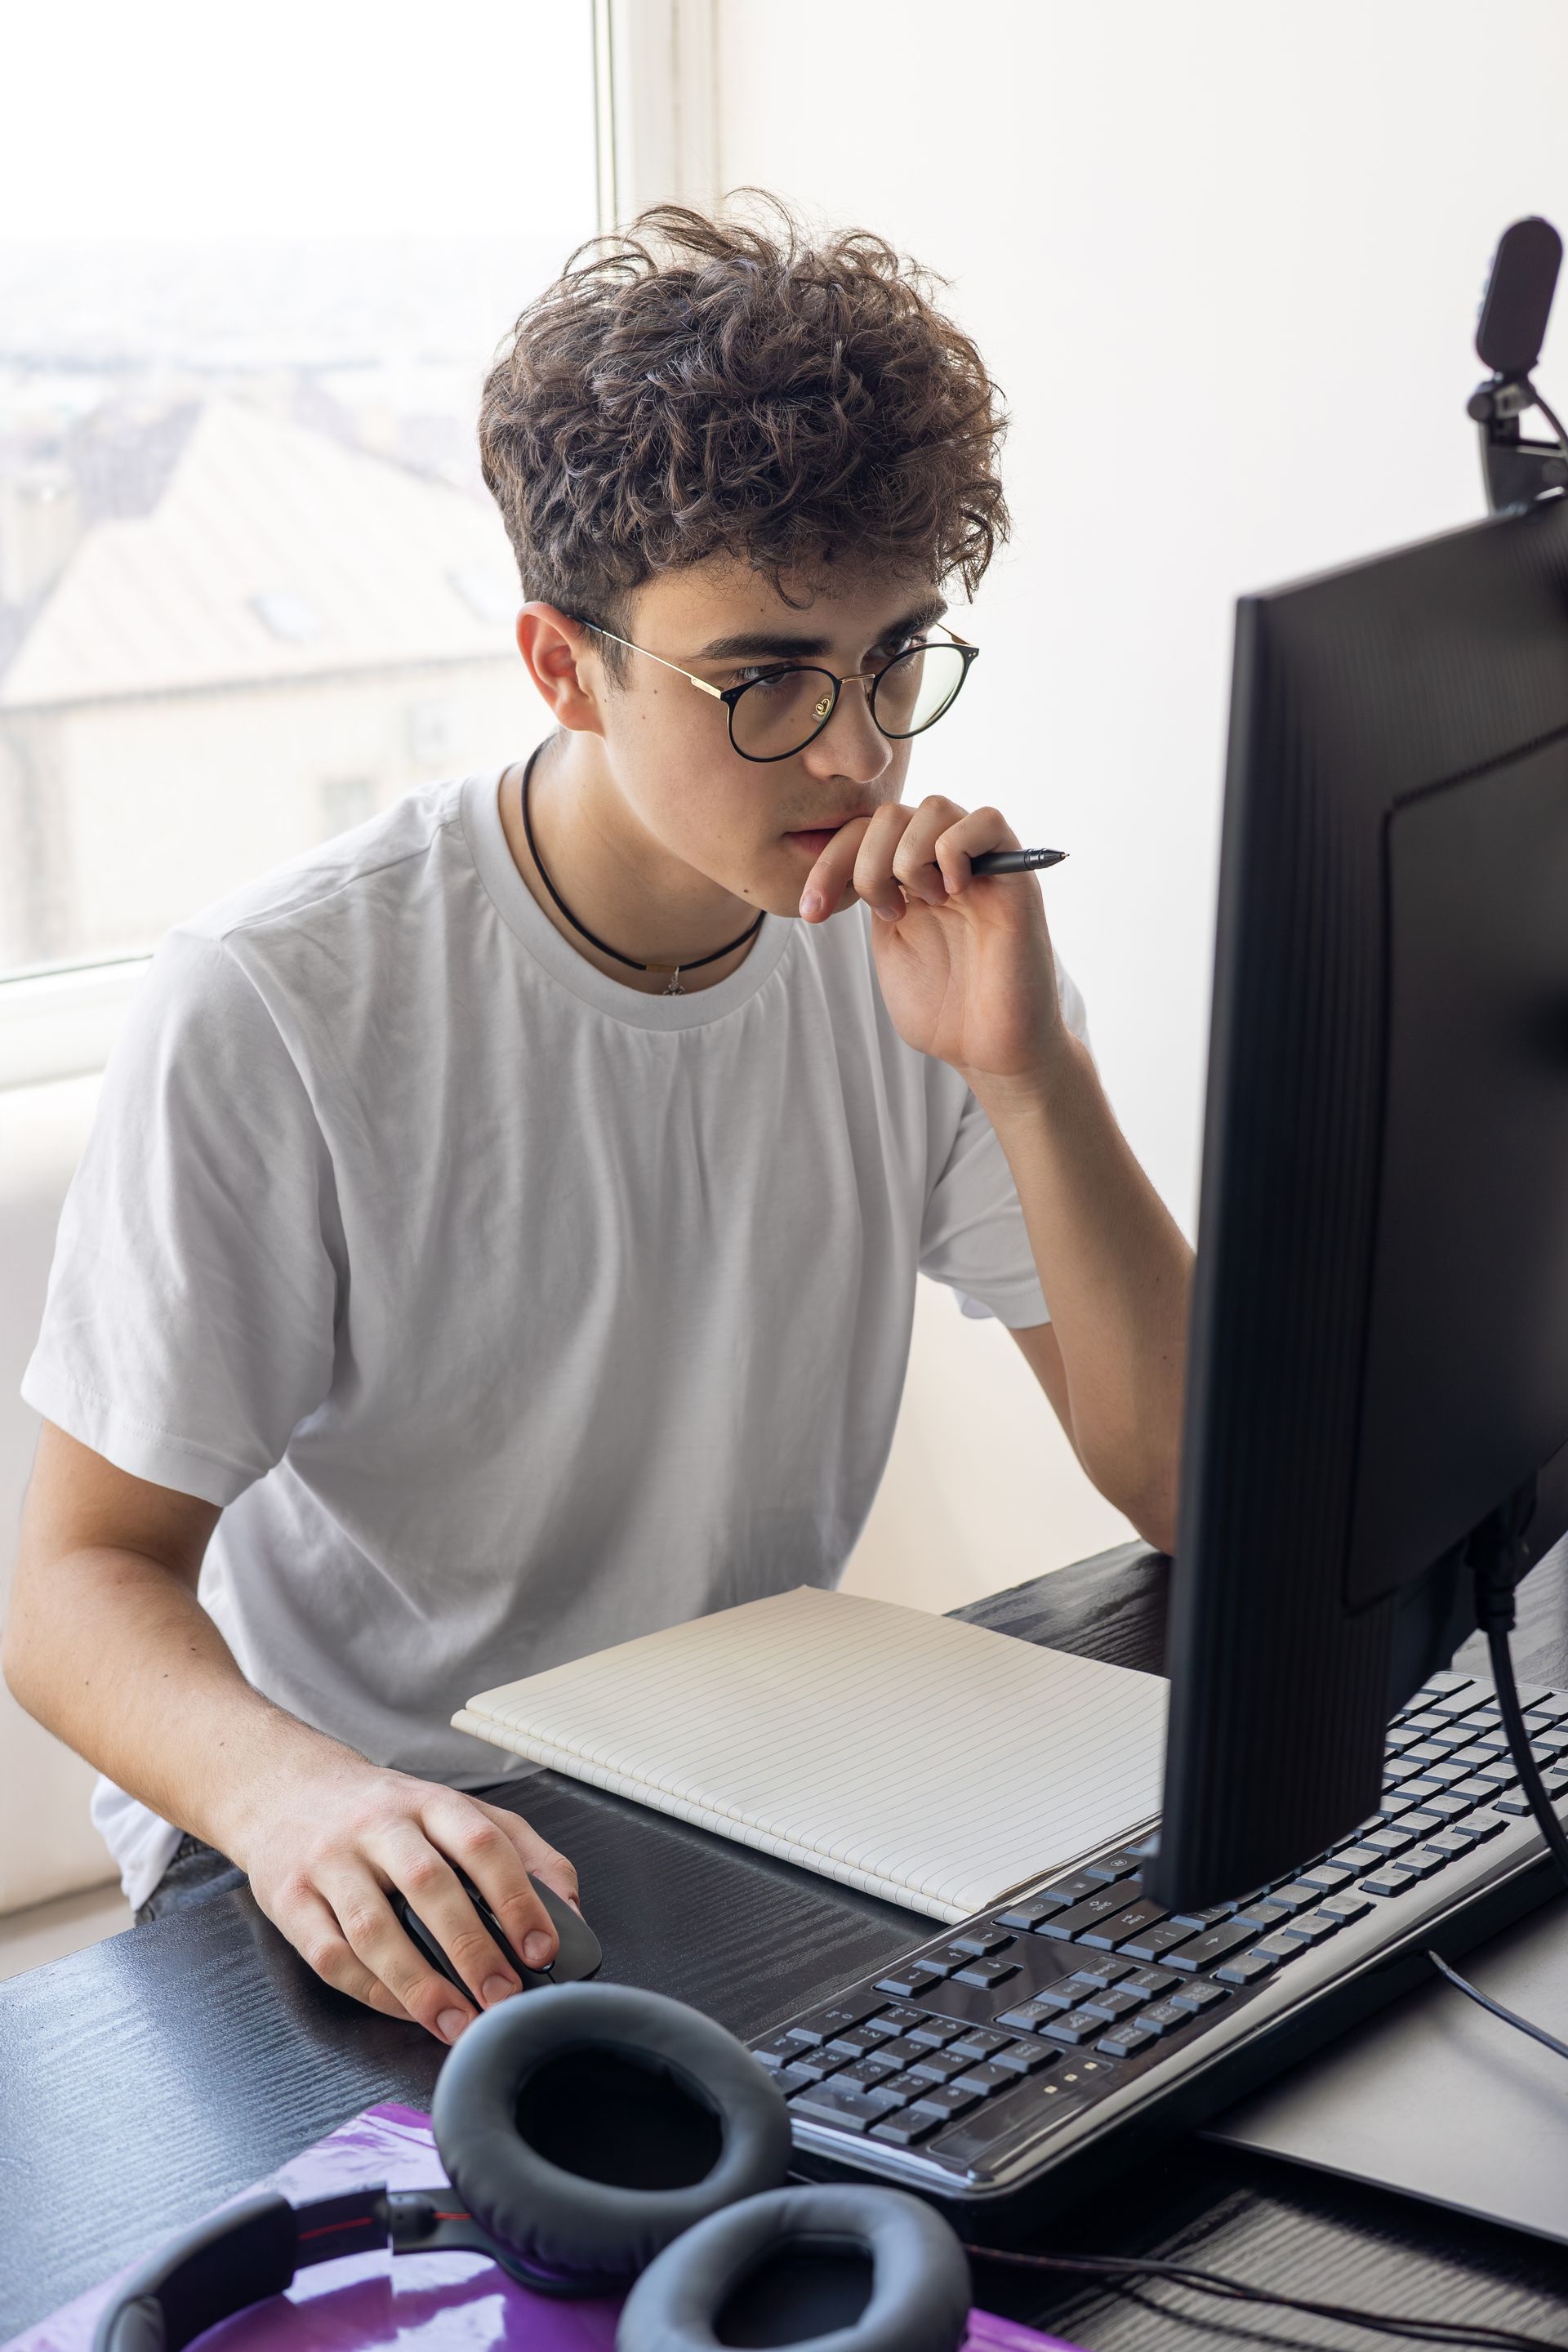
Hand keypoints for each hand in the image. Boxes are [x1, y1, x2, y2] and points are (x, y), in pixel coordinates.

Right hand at [233, 1755, 579, 2043]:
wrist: (285, 1791)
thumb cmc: (387, 1815)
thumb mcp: (455, 1811)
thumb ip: (520, 1853)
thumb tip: (571, 1913)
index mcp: (430, 1802)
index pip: (482, 1842)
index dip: (517, 1897)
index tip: (542, 1948)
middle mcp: (379, 1826)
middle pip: (428, 1885)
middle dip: (472, 1948)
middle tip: (503, 1997)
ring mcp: (330, 1862)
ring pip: (374, 1928)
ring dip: (419, 1985)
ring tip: (457, 2023)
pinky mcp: (291, 1900)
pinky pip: (330, 1955)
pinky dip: (372, 1991)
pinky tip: (405, 2011)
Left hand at [798, 798, 1068, 1094]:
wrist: (990, 1050)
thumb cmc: (944, 1012)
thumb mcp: (890, 950)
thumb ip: (875, 899)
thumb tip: (852, 859)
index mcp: (909, 882)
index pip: (862, 836)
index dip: (828, 864)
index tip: (811, 912)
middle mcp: (943, 866)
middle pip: (892, 813)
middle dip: (867, 860)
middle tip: (884, 913)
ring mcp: (980, 868)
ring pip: (934, 808)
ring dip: (910, 855)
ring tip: (922, 905)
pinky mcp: (1016, 877)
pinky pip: (988, 821)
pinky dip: (957, 849)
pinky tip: (952, 893)